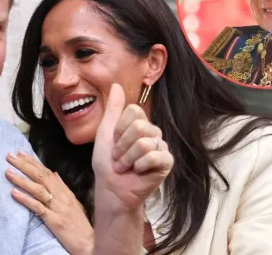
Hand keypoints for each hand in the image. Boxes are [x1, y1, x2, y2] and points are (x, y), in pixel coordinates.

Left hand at [6, 152, 93, 254]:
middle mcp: (61, 196)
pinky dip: (25, 199)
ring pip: (37, 189)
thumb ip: (63, 187)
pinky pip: (38, 207)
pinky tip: (14, 193)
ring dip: (22, 180)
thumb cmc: (80, 224)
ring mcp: (57, 207)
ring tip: (8, 172)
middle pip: (41, 177)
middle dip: (24, 165)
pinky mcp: (54, 220)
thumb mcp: (73, 202)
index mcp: (65, 191)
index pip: (47, 172)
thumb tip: (54, 173)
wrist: (88, 242)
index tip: (20, 153)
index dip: (33, 162)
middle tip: (10, 156)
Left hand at [92, 83, 172, 210]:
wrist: (112, 188)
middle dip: (122, 145)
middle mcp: (152, 132)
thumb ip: (113, 109)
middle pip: (140, 126)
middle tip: (117, 157)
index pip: (134, 111)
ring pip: (145, 143)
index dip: (119, 128)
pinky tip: (138, 171)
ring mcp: (161, 147)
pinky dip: (140, 166)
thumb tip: (116, 84)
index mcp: (139, 123)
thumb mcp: (105, 132)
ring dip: (128, 158)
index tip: (114, 140)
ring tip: (124, 167)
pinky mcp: (167, 162)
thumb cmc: (106, 162)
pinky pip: (155, 156)